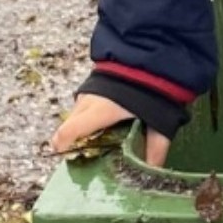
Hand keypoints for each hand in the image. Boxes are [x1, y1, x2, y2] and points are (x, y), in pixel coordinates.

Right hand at [50, 93, 171, 167]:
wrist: (156, 51)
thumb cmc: (153, 87)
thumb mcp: (158, 121)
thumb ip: (155, 148)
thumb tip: (153, 172)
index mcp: (99, 110)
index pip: (68, 133)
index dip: (63, 149)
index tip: (73, 161)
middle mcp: (88, 100)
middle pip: (68, 126)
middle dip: (75, 142)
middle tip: (90, 154)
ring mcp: (90, 89)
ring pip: (76, 114)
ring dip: (83, 127)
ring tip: (102, 137)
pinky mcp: (95, 81)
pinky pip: (84, 103)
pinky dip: (89, 115)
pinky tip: (108, 120)